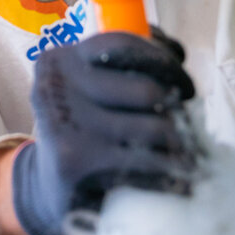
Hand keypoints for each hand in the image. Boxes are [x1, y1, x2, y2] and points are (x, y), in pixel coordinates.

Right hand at [10, 30, 196, 234]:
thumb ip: (120, 66)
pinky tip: (181, 181)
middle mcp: (56, 86)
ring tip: (187, 157)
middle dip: (177, 112)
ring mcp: (65, 124)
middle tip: (186, 130)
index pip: (123, 44)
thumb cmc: (83, 130)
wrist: (48, 190)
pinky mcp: (76, 162)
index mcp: (59, 60)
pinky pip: (149, 164)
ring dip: (181, 147)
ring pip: (156, 129)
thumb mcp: (87, 90)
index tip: (183, 86)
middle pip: (147, 90)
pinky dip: (174, 176)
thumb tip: (176, 51)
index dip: (164, 61)